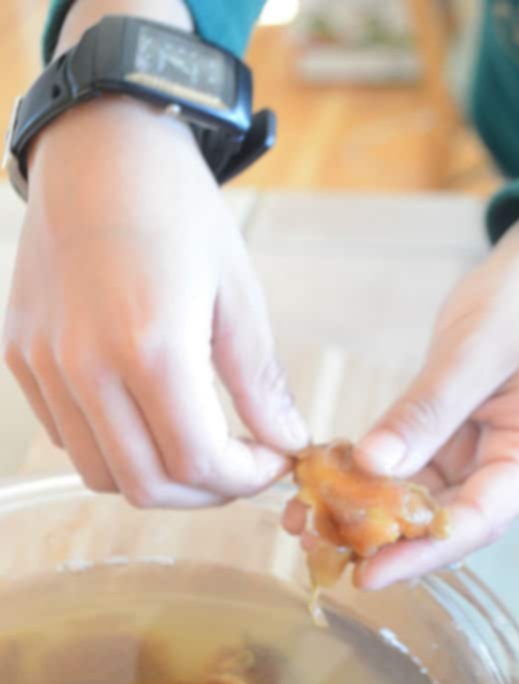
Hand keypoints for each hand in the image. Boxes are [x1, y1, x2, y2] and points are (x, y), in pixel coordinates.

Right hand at [3, 96, 307, 507]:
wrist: (100, 148)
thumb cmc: (178, 209)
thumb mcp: (237, 292)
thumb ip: (260, 381)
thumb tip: (285, 442)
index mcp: (151, 347)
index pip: (199, 462)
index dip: (246, 479)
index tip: (273, 461)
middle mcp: (86, 366)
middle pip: (146, 485)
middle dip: (205, 492)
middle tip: (240, 466)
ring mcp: (45, 364)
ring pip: (101, 473)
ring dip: (157, 476)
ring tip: (196, 445)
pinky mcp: (21, 356)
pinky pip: (68, 435)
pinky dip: (113, 445)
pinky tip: (145, 412)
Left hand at [353, 207, 518, 586]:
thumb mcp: (473, 353)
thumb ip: (426, 411)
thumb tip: (371, 465)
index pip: (478, 519)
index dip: (422, 552)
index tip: (369, 572)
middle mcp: (510, 467)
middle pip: (445, 521)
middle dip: (383, 539)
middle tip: (320, 546)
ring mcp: (481, 455)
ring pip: (420, 499)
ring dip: (366, 511)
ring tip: (308, 519)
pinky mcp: (453, 440)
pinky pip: (408, 467)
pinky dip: (368, 475)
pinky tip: (325, 478)